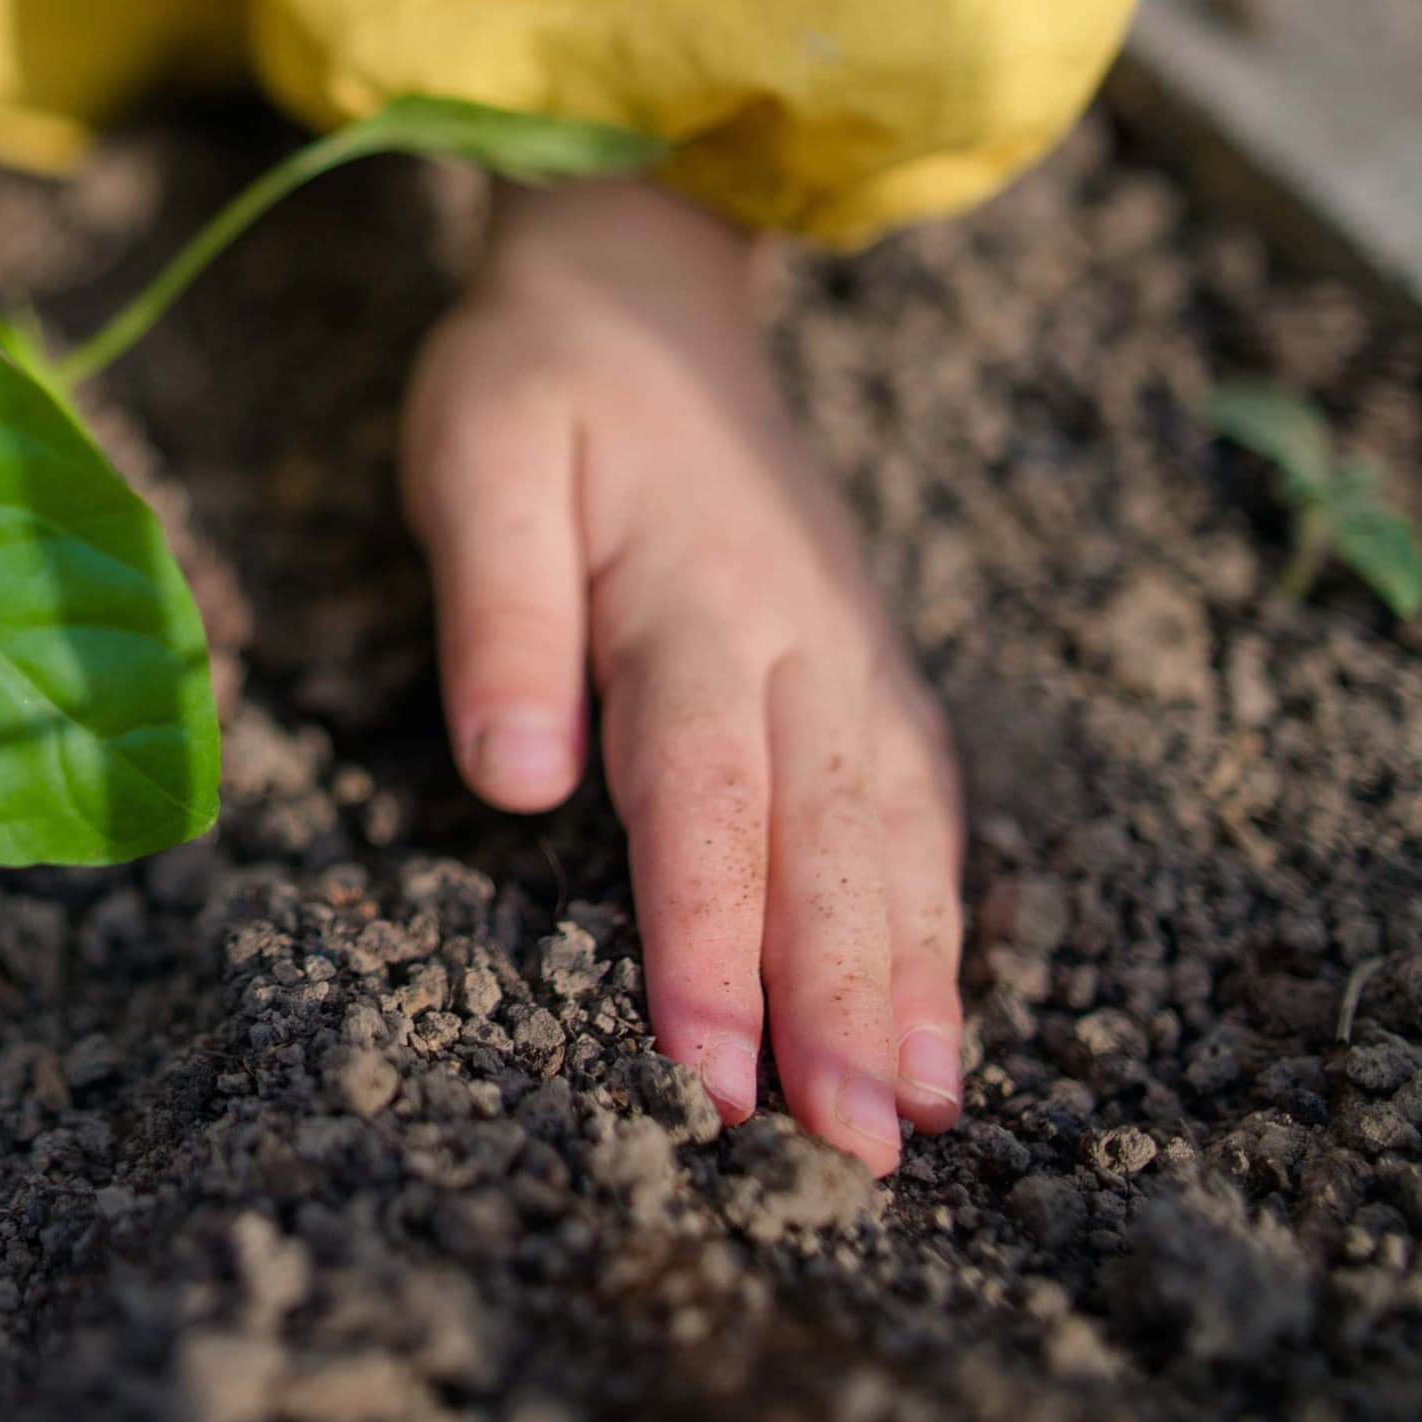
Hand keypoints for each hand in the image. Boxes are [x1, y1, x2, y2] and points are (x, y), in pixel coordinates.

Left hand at [404, 177, 963, 1173]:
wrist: (646, 276)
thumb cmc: (539, 380)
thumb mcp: (479, 456)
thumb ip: (498, 616)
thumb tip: (517, 779)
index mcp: (697, 597)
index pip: (705, 796)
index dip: (711, 939)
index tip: (713, 1069)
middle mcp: (798, 638)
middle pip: (827, 841)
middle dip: (844, 1000)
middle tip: (855, 1145)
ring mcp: (846, 652)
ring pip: (894, 834)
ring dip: (911, 977)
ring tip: (923, 1114)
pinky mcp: (860, 663)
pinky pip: (918, 801)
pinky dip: (938, 912)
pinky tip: (942, 1012)